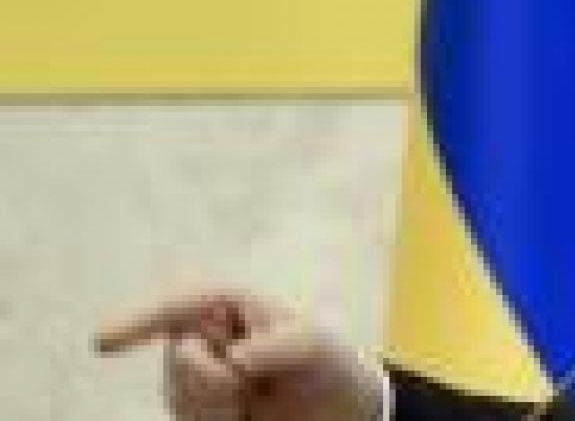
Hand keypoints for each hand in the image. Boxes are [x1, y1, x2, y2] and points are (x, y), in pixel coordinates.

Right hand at [96, 291, 384, 420]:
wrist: (333, 409)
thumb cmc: (324, 362)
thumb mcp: (314, 345)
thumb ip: (278, 346)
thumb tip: (234, 358)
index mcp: (227, 304)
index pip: (177, 305)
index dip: (137, 320)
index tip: (103, 341)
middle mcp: (201, 335)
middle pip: (180, 359)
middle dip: (216, 379)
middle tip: (254, 384)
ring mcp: (193, 375)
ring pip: (179, 395)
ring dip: (218, 405)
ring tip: (252, 398)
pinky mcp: (193, 408)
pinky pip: (187, 418)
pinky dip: (214, 420)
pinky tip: (240, 415)